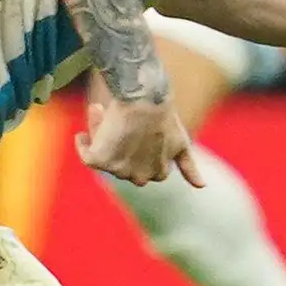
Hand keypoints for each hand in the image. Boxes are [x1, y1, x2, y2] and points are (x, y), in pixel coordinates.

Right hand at [76, 85, 202, 187]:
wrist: (145, 99)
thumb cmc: (164, 116)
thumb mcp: (181, 142)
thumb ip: (189, 166)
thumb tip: (202, 186)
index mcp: (158, 173)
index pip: (145, 166)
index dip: (139, 145)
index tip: (135, 126)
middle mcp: (139, 177)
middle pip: (123, 163)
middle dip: (120, 142)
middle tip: (119, 118)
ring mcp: (119, 171)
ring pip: (106, 156)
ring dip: (103, 135)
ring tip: (105, 112)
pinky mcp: (99, 160)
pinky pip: (86, 155)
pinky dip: (83, 144)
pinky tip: (83, 133)